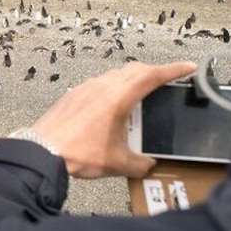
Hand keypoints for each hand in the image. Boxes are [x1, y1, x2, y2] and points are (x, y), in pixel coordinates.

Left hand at [32, 61, 196, 178]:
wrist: (42, 150)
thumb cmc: (77, 152)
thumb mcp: (118, 163)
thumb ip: (141, 163)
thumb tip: (148, 164)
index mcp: (119, 97)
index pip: (153, 75)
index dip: (174, 69)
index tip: (188, 67)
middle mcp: (103, 86)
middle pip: (135, 69)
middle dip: (154, 72)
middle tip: (167, 79)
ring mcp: (86, 88)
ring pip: (116, 74)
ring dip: (132, 79)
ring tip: (141, 95)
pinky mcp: (74, 94)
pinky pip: (99, 83)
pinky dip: (113, 88)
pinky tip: (112, 106)